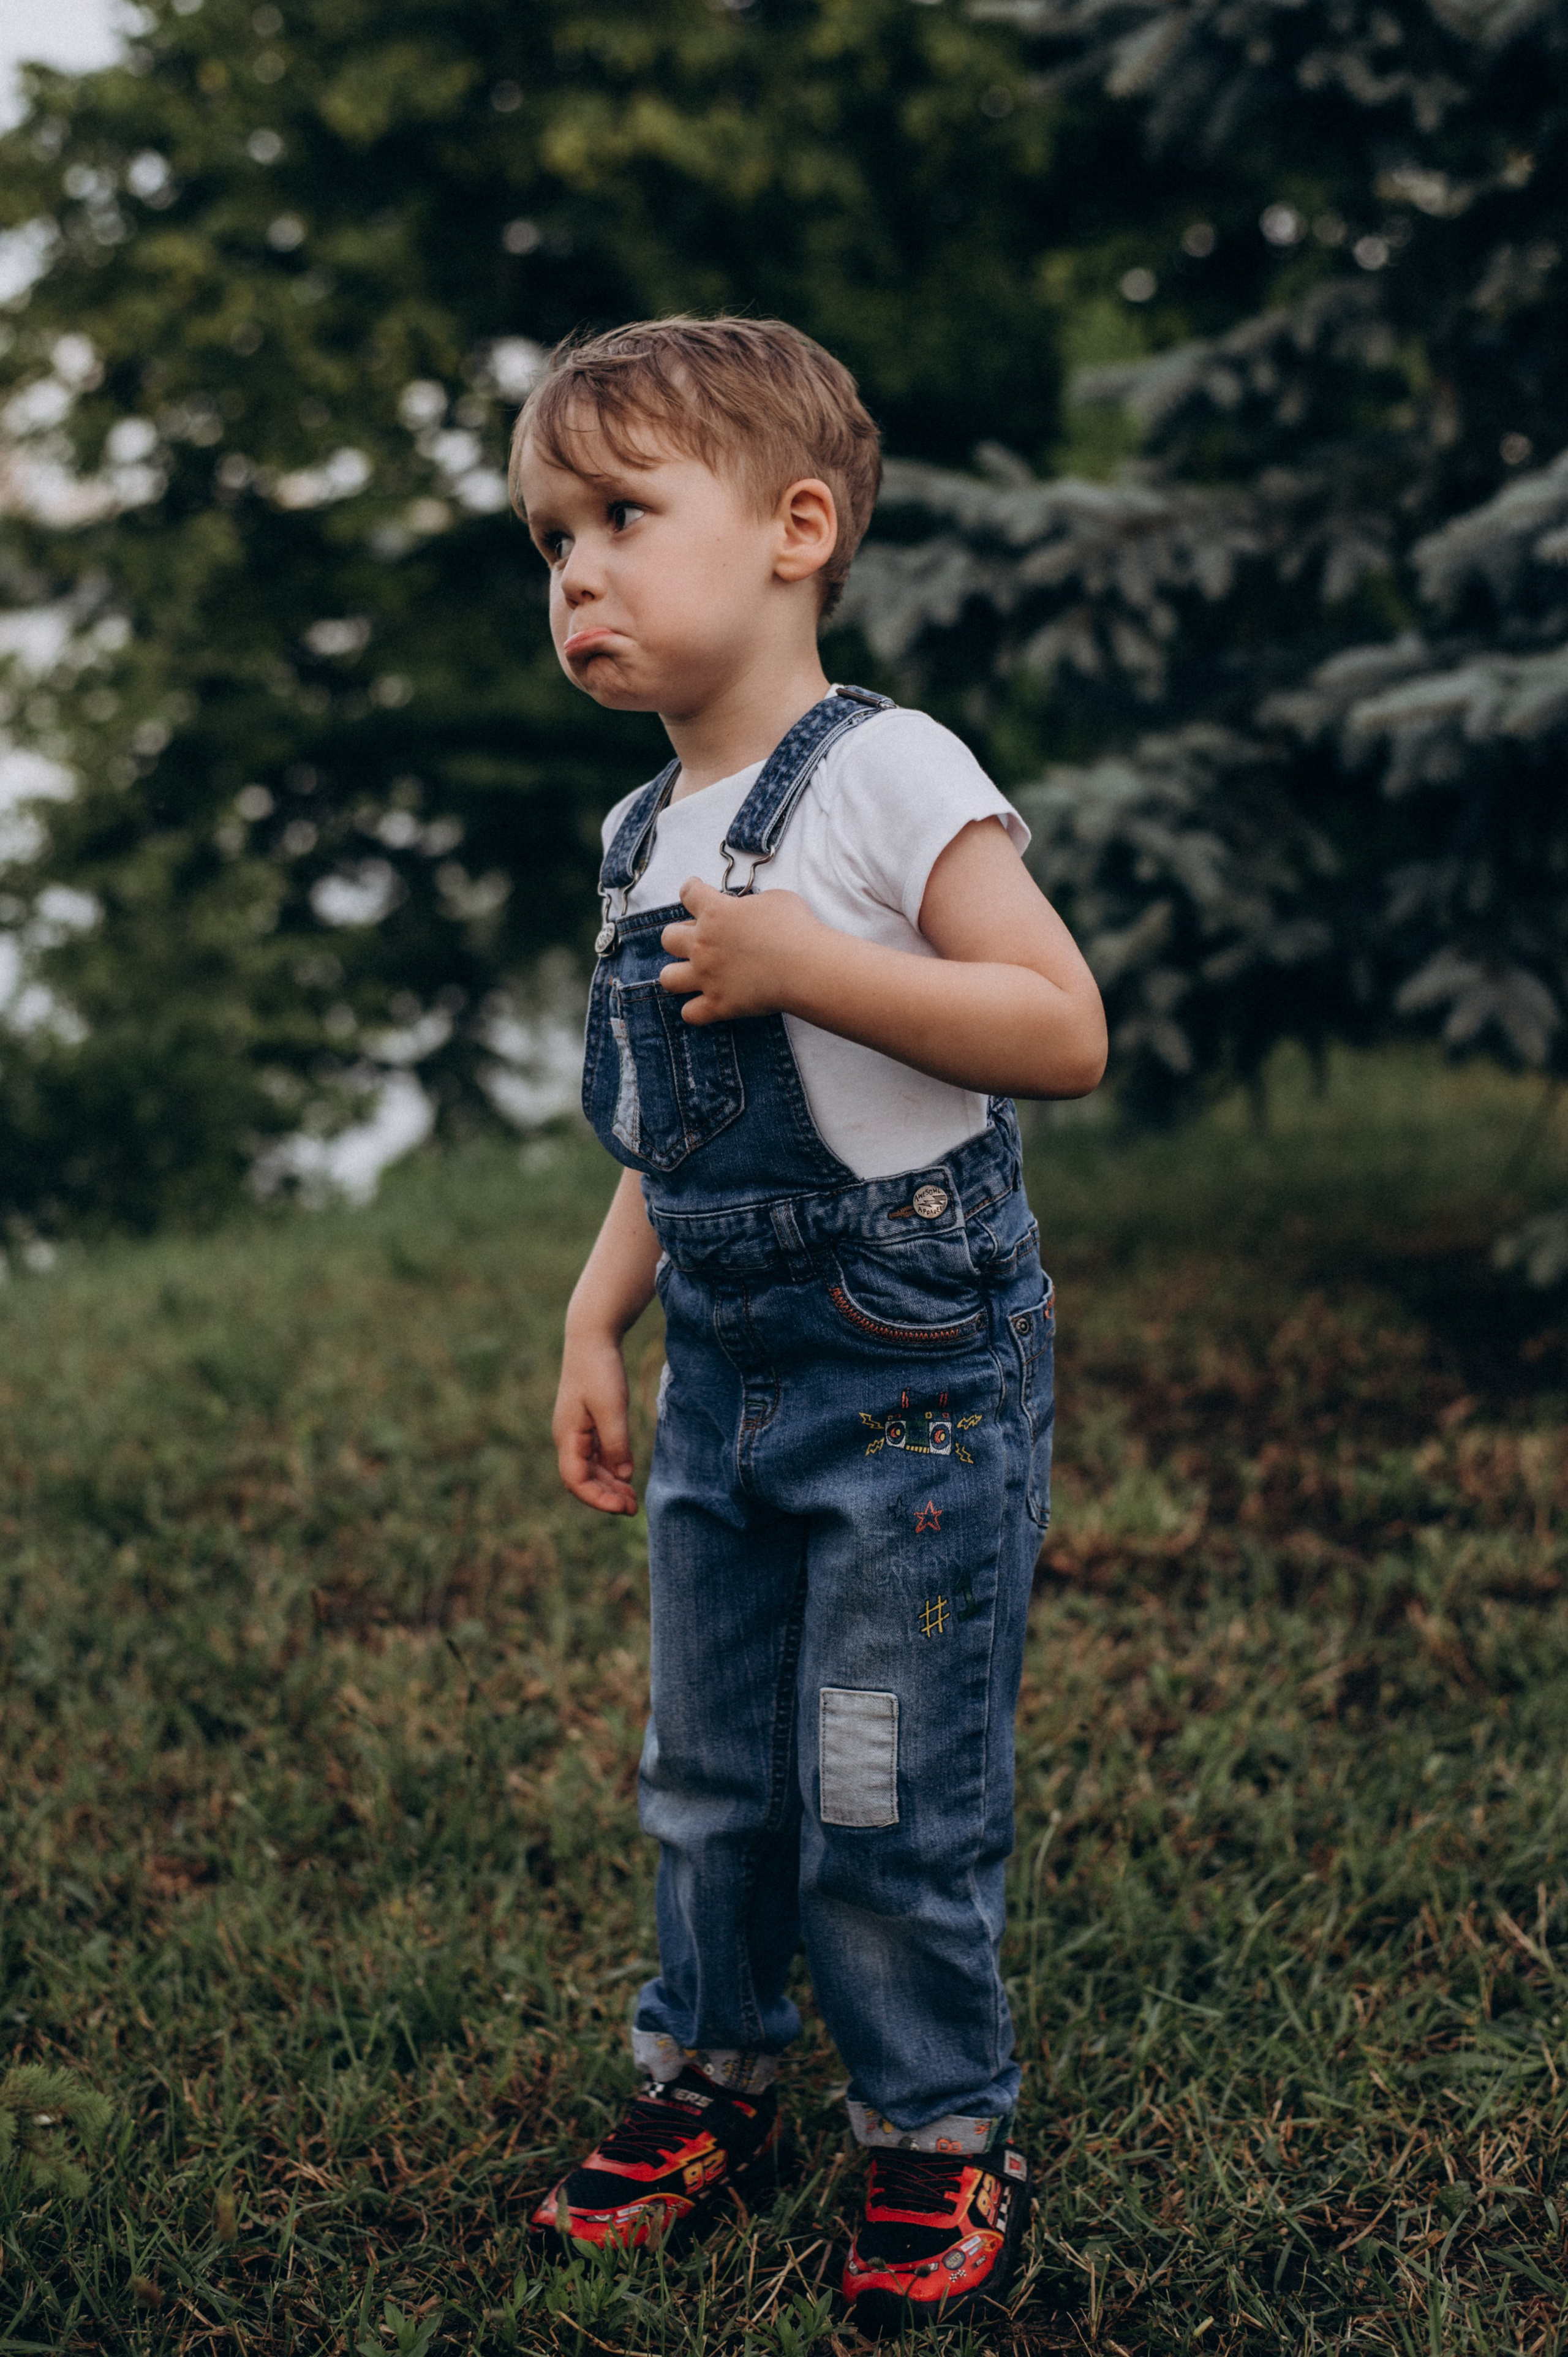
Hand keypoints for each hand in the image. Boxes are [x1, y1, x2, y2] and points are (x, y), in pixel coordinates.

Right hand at [553, 1330, 638, 1513]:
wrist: (591, 1337)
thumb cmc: (599, 1370)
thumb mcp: (611, 1408)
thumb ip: (617, 1443)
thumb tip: (624, 1475)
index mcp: (568, 1436)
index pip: (576, 1481)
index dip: (597, 1499)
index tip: (622, 1508)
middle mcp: (568, 1438)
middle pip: (583, 1479)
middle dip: (606, 1496)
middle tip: (633, 1509)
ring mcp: (577, 1431)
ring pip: (590, 1469)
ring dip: (610, 1485)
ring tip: (632, 1499)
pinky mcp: (587, 1423)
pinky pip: (596, 1455)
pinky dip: (610, 1468)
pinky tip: (626, 1475)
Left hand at [659, 876, 824, 1022]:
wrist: (807, 967)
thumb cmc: (797, 928)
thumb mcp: (776, 900)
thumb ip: (752, 903)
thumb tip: (749, 910)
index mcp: (715, 912)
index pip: (688, 894)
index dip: (691, 890)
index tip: (694, 891)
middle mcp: (703, 944)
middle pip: (668, 938)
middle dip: (679, 937)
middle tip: (698, 940)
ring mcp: (707, 977)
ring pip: (668, 978)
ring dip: (677, 974)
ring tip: (692, 975)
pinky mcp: (718, 1005)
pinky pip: (690, 1013)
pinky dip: (695, 1010)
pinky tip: (706, 1005)